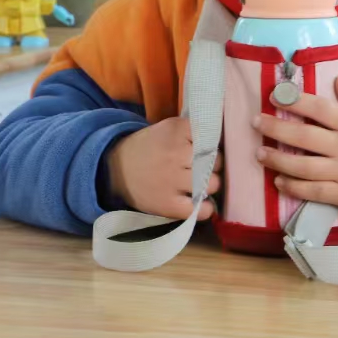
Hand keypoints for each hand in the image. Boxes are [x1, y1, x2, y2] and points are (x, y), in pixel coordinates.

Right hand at [106, 116, 220, 219]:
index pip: (212, 137)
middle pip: (215, 162)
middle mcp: (176, 153)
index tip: (203, 151)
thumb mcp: (168, 129)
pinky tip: (198, 204)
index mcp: (177, 130)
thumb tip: (222, 144)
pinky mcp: (167, 204)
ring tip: (199, 186)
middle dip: (212, 166)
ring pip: (212, 184)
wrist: (115, 168)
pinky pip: (200, 209)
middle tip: (201, 169)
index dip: (212, 146)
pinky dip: (204, 209)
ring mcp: (172, 179)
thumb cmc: (149, 148)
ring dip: (209, 186)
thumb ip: (193, 132)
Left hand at [252, 76, 337, 209]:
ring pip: (304, 167)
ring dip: (278, 160)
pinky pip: (315, 192)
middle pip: (304, 136)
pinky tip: (278, 181)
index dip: (295, 101)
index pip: (320, 109)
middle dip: (276, 129)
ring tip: (259, 154)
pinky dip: (295, 188)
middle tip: (255, 123)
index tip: (274, 96)